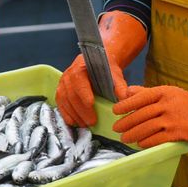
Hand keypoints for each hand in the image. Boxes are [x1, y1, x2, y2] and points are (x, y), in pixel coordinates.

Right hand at [55, 11, 146, 126]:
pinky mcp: (60, 91)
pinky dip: (66, 114)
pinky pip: (60, 104)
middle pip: (71, 95)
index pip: (79, 81)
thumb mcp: (115, 74)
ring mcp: (62, 84)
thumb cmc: (106, 68)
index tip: (91, 105)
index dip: (84, 94)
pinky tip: (74, 122)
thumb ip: (120, 86)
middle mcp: (68, 75)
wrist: (96, 61)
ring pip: (64, 101)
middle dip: (81, 110)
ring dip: (74, 115)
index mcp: (80, 67)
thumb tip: (126, 98)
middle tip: (92, 122)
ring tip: (85, 125)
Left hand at [112, 72, 187, 147]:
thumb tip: (127, 91)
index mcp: (164, 92)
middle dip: (126, 123)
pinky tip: (139, 143)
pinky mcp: (178, 133)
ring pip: (147, 128)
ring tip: (124, 138)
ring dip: (133, 134)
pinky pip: (157, 138)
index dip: (126, 104)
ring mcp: (173, 120)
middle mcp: (168, 105)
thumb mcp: (167, 93)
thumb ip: (147, 92)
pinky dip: (146, 142)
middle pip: (142, 115)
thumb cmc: (183, 104)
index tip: (115, 111)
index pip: (141, 98)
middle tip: (116, 128)